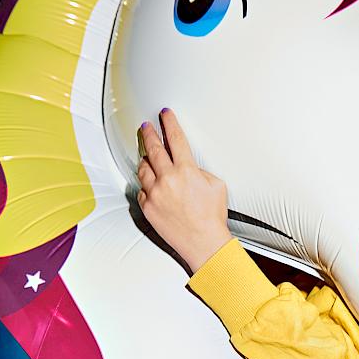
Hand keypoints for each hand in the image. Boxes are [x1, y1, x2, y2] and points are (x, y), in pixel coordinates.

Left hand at [136, 109, 230, 272]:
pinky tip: (151, 184)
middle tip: (146, 127)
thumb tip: (188, 167)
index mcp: (186, 171)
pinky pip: (142, 190)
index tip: (165, 115)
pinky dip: (147, 185)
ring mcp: (155, 193)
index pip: (175, 138)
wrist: (203, 243)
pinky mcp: (148, 207)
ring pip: (143, 168)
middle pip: (153, 148)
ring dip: (146, 160)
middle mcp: (168, 180)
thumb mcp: (216, 185)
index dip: (169, 123)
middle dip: (149, 134)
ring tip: (148, 157)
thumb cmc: (211, 218)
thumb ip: (199, 171)